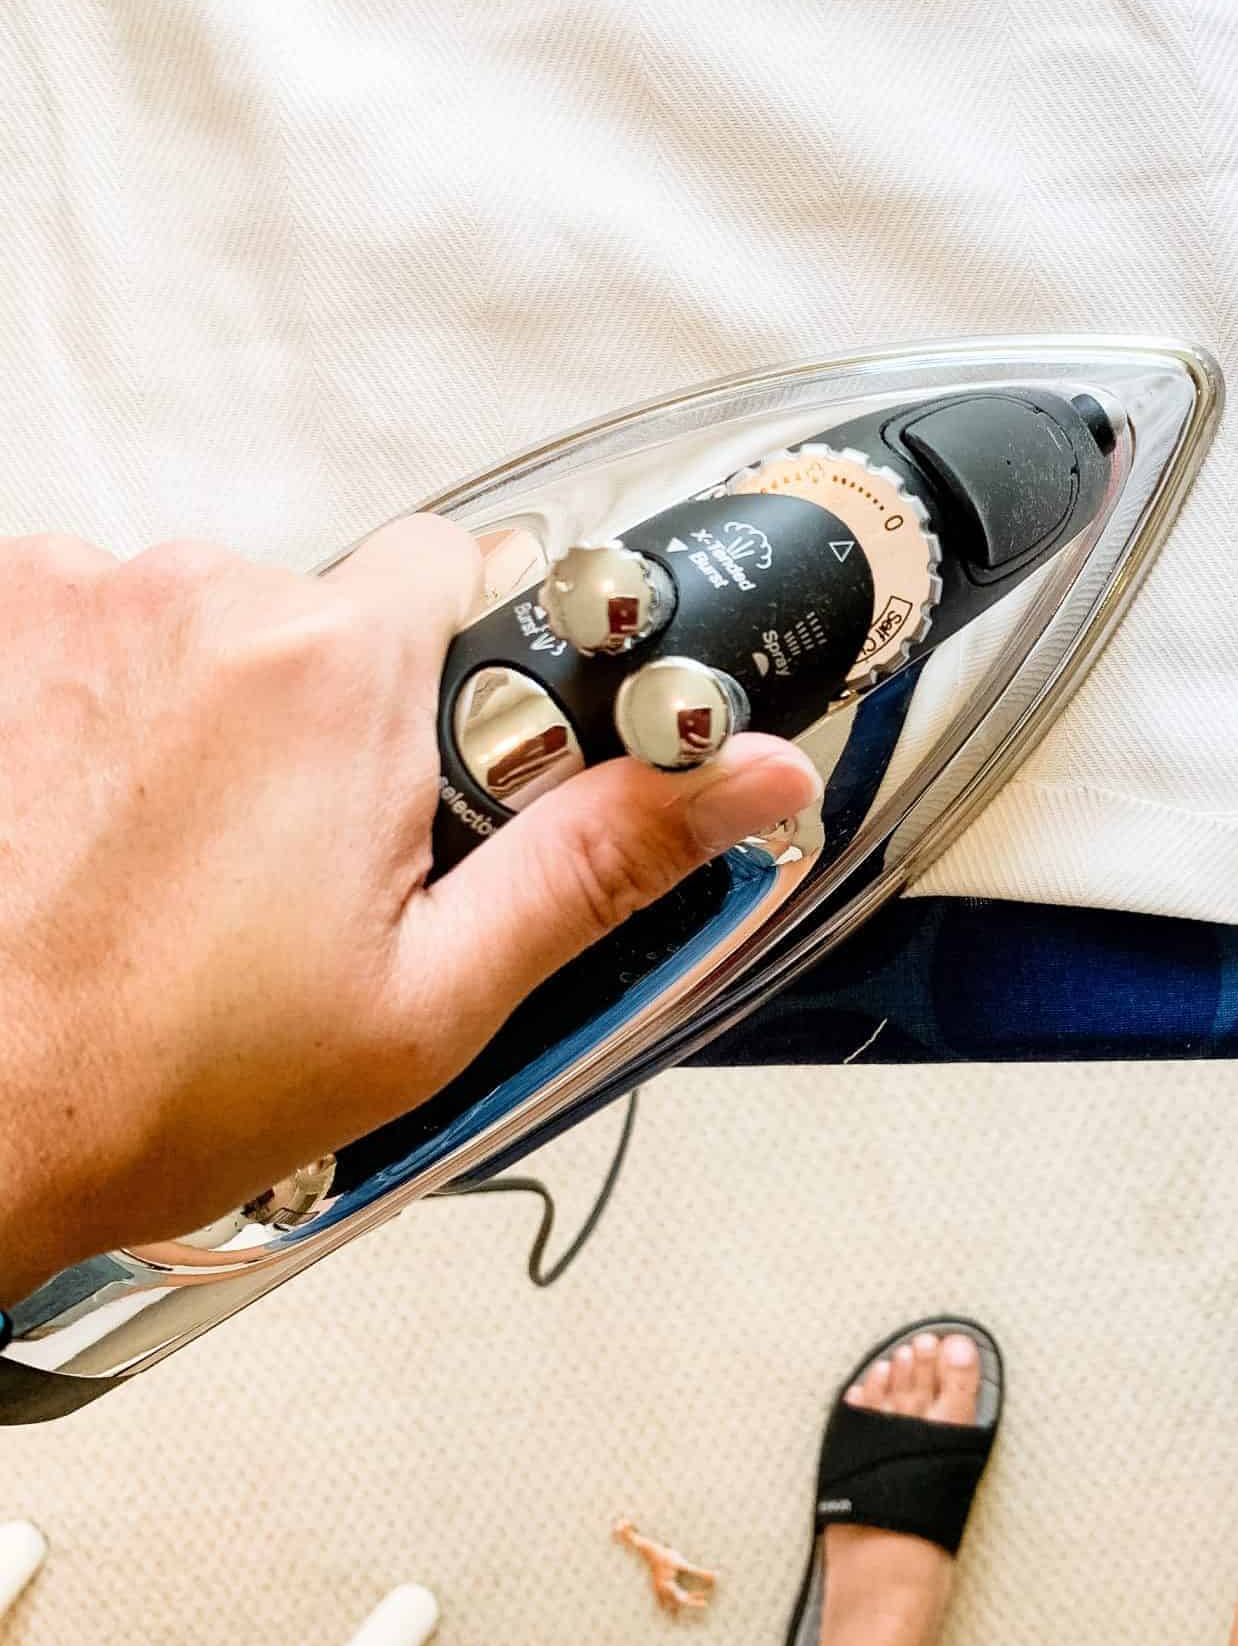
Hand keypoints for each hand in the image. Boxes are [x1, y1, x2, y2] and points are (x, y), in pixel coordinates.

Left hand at [0, 520, 820, 1294]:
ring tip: (191, 864)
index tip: (452, 757)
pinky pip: (97, 630)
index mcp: (337, 676)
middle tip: (314, 861)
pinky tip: (105, 830)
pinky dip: (111, 709)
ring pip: (212, 626)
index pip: (465, 565)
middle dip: (346, 713)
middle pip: (333, 610)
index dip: (473, 670)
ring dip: (220, 714)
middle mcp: (202, 604)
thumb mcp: (431, 997)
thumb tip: (751, 780)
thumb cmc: (152, 1080)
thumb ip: (602, 861)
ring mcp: (78, 606)